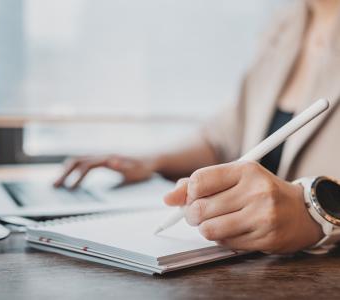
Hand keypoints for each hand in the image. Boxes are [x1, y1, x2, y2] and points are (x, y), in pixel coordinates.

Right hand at [54, 155, 155, 188]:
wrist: (152, 158)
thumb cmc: (144, 166)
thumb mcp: (136, 169)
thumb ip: (124, 166)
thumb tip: (111, 161)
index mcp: (108, 158)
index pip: (86, 165)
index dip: (76, 176)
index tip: (69, 189)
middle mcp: (102, 155)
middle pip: (77, 160)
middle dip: (65, 173)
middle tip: (54, 186)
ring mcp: (102, 156)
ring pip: (79, 160)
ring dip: (67, 171)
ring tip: (58, 184)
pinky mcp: (103, 160)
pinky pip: (84, 163)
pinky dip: (74, 170)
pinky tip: (72, 180)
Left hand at [164, 161, 323, 253]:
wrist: (301, 211)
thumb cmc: (261, 191)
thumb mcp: (234, 177)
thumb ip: (199, 183)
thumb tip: (167, 199)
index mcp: (245, 170)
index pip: (198, 180)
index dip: (187, 193)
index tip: (191, 197)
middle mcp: (255, 191)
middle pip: (199, 208)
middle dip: (191, 214)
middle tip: (198, 213)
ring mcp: (262, 216)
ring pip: (208, 229)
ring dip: (204, 228)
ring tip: (214, 222)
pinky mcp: (265, 237)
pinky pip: (224, 243)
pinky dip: (220, 238)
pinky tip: (231, 229)